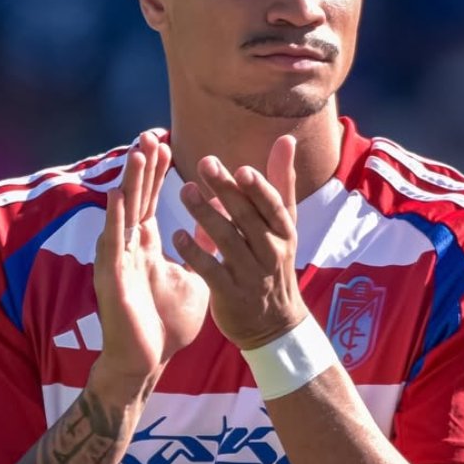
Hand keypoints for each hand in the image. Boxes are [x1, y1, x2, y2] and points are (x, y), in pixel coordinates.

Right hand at [93, 131, 209, 389]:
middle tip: (147, 134)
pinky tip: (117, 197)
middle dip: (141, 167)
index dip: (155, 172)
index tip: (163, 142)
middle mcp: (129, 246)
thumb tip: (213, 226)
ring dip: (129, 183)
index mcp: (146, 245)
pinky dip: (115, 219)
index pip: (150, 200)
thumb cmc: (166, 323)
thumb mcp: (192, 278)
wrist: (147, 362)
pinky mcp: (111, 278)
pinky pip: (113, 244)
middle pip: (135, 198)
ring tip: (136, 154)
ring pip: (122, 214)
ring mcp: (118, 260)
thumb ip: (198, 250)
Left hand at [172, 135, 308, 349]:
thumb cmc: (274, 262)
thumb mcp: (283, 224)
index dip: (258, 188)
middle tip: (204, 164)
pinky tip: (177, 234)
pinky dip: (195, 252)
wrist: (274, 324)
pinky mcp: (230, 294)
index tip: (240, 169)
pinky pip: (211, 270)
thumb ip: (281, 182)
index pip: (272, 205)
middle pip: (246, 217)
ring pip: (226, 240)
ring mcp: (250, 274)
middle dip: (226, 190)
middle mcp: (270, 251)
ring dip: (205, 214)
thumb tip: (286, 139)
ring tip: (184, 190)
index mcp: (283, 231)